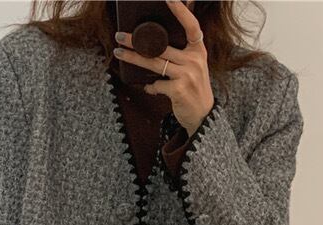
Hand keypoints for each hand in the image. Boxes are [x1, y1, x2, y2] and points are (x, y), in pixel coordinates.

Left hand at [113, 0, 213, 135]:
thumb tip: (159, 38)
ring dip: (134, 58)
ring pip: (154, 62)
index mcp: (198, 50)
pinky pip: (157, 84)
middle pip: (161, 45)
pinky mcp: (179, 89)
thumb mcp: (194, 66)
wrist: (203, 116)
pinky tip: (150, 88)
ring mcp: (187, 75)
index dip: (181, 11)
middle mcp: (194, 60)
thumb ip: (182, 52)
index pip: (191, 25)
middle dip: (137, 40)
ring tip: (119, 53)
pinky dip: (151, 87)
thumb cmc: (194, 89)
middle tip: (120, 35)